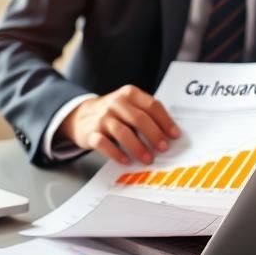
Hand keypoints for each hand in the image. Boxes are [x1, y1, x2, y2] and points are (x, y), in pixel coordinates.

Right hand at [59, 85, 179, 164]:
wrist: (81, 116)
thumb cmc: (112, 113)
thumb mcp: (128, 106)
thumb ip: (146, 114)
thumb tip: (168, 134)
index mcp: (129, 94)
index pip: (151, 105)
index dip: (165, 121)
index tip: (174, 135)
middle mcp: (115, 103)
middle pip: (139, 118)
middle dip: (154, 134)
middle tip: (163, 148)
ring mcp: (102, 118)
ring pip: (122, 132)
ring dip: (138, 147)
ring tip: (148, 159)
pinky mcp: (91, 132)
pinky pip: (104, 144)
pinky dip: (116, 153)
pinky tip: (126, 160)